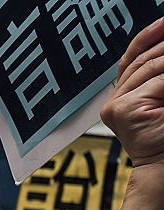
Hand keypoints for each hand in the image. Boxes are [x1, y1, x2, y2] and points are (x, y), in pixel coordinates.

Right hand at [101, 18, 163, 166]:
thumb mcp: (163, 97)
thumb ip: (158, 75)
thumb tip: (161, 48)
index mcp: (124, 97)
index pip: (133, 57)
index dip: (149, 35)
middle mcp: (115, 101)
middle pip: (144, 59)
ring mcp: (116, 107)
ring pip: (151, 67)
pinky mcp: (122, 111)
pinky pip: (156, 81)